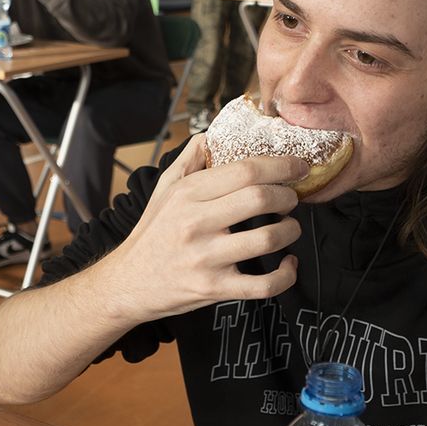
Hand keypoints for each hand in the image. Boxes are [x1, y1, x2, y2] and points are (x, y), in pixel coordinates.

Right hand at [96, 136, 306, 322]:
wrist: (128, 283)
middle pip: (260, 199)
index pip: (244, 170)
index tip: (298, 166)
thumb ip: (189, 159)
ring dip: (291, 231)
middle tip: (292, 198)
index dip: (280, 166)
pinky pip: (263, 285)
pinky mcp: (214, 289)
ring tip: (289, 227)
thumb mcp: (163, 189)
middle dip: (288, 196)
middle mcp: (196, 223)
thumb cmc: (152, 233)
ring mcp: (206, 258)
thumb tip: (212, 135)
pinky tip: (288, 264)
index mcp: (187, 194)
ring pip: (267, 239)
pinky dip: (285, 275)